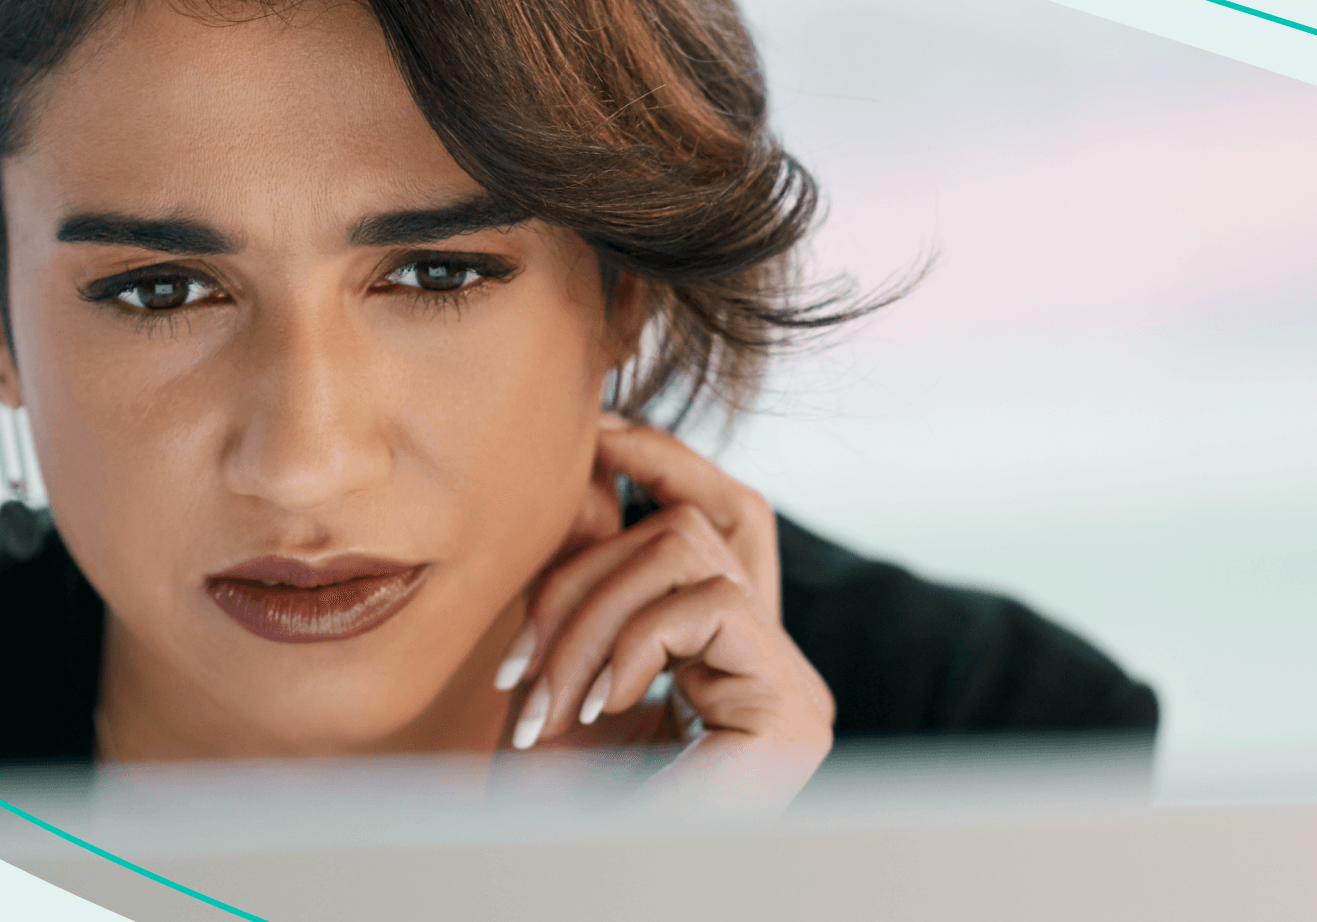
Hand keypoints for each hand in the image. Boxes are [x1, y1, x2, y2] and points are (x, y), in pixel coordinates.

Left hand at [496, 413, 834, 808]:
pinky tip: (601, 707)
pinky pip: (710, 602)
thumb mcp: (554, 663)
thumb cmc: (550, 800)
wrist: (567, 884)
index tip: (587, 440)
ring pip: (688, 549)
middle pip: (697, 515)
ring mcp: (786, 685)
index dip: (654, 459)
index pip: (705, 513)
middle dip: (592, 552)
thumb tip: (592, 463)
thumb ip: (582, 580)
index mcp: (711, 648)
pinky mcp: (793, 711)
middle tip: (523, 637)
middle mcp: (762, 658)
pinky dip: (633, 642)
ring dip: (589, 615)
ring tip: (548, 703)